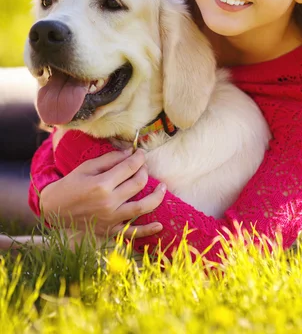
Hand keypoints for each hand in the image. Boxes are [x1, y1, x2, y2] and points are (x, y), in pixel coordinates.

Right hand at [40, 149, 165, 238]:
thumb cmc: (70, 185)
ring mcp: (110, 219)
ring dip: (156, 197)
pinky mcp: (109, 231)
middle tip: (143, 166)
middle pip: (137, 184)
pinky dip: (147, 230)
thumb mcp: (86, 167)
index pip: (129, 168)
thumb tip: (130, 153)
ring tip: (163, 188)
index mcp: (101, 184)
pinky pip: (132, 233)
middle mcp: (108, 202)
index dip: (138, 158)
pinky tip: (160, 225)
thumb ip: (110, 159)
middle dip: (144, 172)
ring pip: (141, 208)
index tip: (140, 153)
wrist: (54, 209)